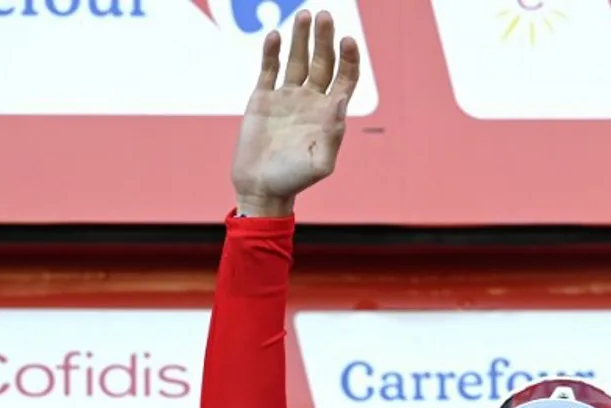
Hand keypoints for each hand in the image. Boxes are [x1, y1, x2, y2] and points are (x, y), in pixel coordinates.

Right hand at [231, 10, 360, 216]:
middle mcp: (310, 101)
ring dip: (301, 37)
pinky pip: (270, 68)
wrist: (261, 187)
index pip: (345, 78)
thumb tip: (341, 103)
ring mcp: (286, 97)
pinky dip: (272, 52)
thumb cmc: (294, 180)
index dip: (349, 58)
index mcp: (329, 114)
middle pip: (322, 62)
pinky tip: (275, 36)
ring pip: (297, 60)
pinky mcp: (263, 98)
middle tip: (325, 15)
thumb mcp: (320, 163)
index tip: (347, 40)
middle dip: (324, 39)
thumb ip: (333, 136)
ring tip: (305, 14)